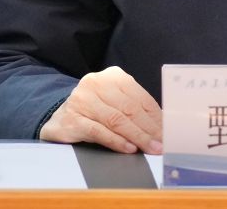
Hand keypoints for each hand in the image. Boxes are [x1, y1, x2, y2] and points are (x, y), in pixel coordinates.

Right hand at [39, 66, 162, 153]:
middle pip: (129, 109)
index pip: (140, 97)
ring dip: (136, 136)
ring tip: (150, 148)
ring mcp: (82, 101)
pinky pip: (98, 131)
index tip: (168, 132)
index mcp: (113, 76)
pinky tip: (128, 148)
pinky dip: (116, 141)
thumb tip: (161, 126)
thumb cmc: (94, 110)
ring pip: (116, 120)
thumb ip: (135, 109)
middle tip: (161, 144)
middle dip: (149, 129)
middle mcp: (96, 84)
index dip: (156, 116)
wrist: (58, 117)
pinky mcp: (72, 119)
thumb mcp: (115, 102)